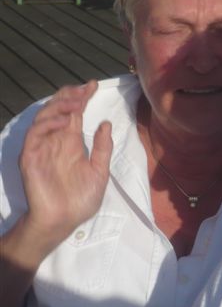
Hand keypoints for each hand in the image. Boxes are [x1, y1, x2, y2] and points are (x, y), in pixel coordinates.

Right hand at [19, 81, 112, 249]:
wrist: (63, 221)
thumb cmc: (80, 200)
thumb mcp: (100, 171)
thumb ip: (103, 148)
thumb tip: (106, 123)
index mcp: (71, 143)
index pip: (75, 115)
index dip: (82, 98)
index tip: (93, 85)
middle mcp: (56, 141)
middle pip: (59, 110)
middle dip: (70, 96)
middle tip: (83, 89)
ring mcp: (42, 148)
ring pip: (45, 117)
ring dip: (60, 106)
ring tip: (77, 103)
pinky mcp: (30, 157)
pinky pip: (35, 134)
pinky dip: (49, 124)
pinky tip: (66, 121)